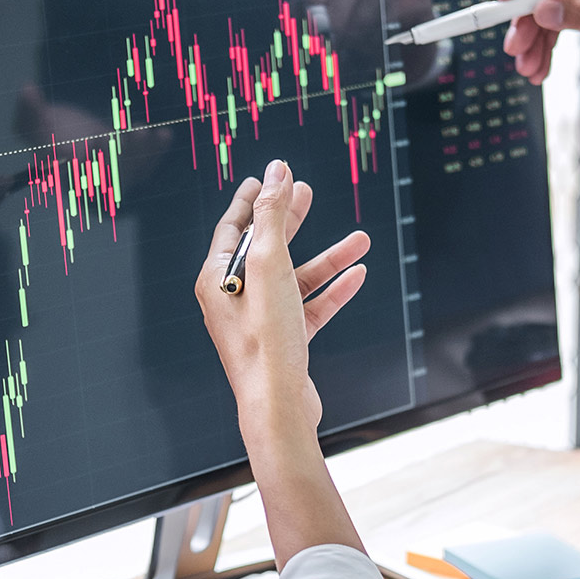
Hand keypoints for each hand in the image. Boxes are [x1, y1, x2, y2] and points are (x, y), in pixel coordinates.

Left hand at [196, 160, 369, 438]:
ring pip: (296, 278)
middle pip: (265, 247)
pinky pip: (311, 306)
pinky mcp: (285, 342)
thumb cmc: (266, 339)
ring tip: (362, 238)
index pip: (233, 227)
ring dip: (328, 258)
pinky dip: (333, 290)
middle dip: (290, 220)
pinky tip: (359, 275)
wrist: (278, 407)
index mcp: (217, 279)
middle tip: (308, 192)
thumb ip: (274, 215)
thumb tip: (277, 171)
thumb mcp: (270, 265)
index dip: (251, 199)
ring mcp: (260, 321)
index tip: (266, 177)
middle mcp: (234, 299)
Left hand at [300, 0, 434, 75]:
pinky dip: (382, 27)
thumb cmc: (354, 15)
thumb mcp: (329, 8)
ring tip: (346, 41)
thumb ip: (314, 7)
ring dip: (358, 21)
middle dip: (338, 6)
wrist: (392, 35)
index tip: (311, 1)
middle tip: (329, 32)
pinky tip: (369, 42)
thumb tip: (303, 13)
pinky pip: (400, 8)